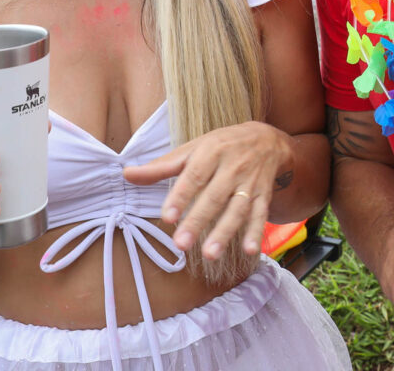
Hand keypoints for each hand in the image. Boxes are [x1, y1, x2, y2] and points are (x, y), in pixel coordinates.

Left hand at [123, 120, 289, 259]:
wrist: (267, 139)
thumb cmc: (221, 146)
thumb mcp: (192, 149)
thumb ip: (161, 166)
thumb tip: (126, 174)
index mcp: (211, 152)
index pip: (195, 176)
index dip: (181, 196)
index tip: (168, 217)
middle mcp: (232, 167)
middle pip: (214, 196)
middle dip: (199, 221)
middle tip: (181, 244)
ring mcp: (250, 182)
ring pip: (238, 209)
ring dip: (225, 232)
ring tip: (210, 254)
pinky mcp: (263, 195)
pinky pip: (260, 214)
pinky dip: (255, 232)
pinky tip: (249, 251)